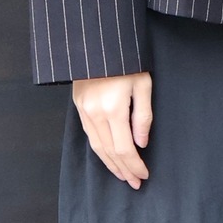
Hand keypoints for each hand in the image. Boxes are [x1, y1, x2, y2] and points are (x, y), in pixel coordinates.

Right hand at [72, 71, 152, 187]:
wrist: (97, 40)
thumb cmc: (127, 60)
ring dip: (110, 164)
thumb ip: (143, 116)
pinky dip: (99, 150)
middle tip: (135, 183)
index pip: (124, 148)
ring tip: (122, 175)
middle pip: (109, 151)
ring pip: (96, 146)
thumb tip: (141, 143)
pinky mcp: (78, 105)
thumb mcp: (143, 84)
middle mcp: (95, 112)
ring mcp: (84, 110)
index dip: (134, 164)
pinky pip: (89, 135)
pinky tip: (108, 157)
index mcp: (113, 108)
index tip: (143, 175)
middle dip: (123, 170)